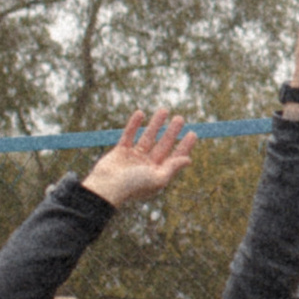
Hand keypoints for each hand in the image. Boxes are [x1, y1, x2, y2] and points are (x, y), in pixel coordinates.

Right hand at [82, 108, 198, 209]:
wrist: (106, 188)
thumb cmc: (134, 186)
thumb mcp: (158, 178)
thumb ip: (172, 167)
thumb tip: (188, 160)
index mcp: (158, 174)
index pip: (174, 158)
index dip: (184, 146)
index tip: (192, 133)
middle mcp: (147, 166)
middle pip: (162, 145)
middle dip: (172, 132)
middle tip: (180, 118)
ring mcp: (133, 159)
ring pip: (147, 138)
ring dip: (155, 124)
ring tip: (164, 110)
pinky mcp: (120, 152)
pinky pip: (128, 135)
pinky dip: (134, 124)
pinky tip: (140, 113)